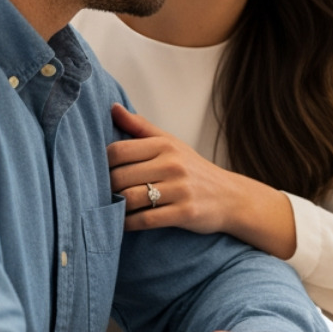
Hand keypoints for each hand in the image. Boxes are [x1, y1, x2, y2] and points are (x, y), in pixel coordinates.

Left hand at [108, 104, 239, 234]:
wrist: (230, 197)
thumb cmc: (193, 169)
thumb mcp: (171, 143)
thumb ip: (140, 127)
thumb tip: (112, 108)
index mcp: (166, 145)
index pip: (118, 151)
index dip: (102, 163)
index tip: (103, 172)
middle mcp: (173, 165)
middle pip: (119, 177)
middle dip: (107, 188)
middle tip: (106, 193)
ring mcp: (180, 189)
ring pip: (129, 199)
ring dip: (116, 206)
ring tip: (114, 207)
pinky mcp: (185, 213)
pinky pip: (144, 220)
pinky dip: (128, 224)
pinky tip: (125, 222)